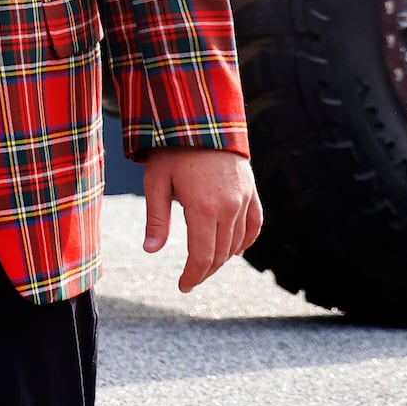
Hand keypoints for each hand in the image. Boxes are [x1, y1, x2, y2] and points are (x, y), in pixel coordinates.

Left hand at [142, 145, 261, 293]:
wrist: (202, 119)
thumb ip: (156, 219)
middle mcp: (229, 208)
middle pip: (220, 255)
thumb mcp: (155, 182)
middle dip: (204, 271)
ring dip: (222, 258)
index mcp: (203, 208)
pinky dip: (245, 241)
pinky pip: (254, 225)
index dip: (193, 276)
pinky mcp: (252, 191)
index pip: (202, 256)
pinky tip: (234, 250)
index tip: (183, 286)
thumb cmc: (172, 150)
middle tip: (190, 280)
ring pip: (237, 243)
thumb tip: (151, 251)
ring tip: (204, 265)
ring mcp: (244, 200)